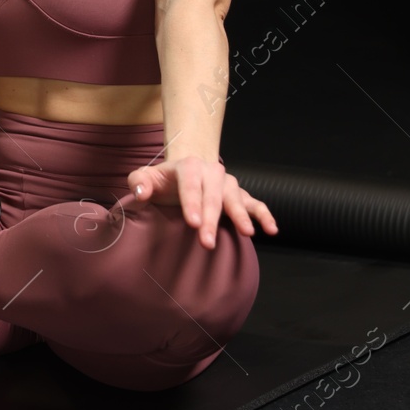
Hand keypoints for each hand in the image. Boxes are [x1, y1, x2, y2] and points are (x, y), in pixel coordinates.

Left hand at [125, 156, 277, 249]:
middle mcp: (212, 172)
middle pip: (213, 196)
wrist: (186, 171)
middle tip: (207, 243)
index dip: (192, 203)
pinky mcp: (240, 195)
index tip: (193, 223)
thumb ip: (138, 182)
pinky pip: (256, 204)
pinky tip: (271, 230)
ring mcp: (228, 184)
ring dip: (240, 216)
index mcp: (189, 166)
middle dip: (212, 219)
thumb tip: (140, 194)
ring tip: (246, 233)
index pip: (190, 185)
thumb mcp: (145, 177)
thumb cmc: (162, 180)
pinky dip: (264, 215)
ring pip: (236, 199)